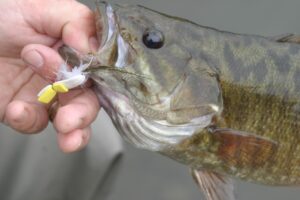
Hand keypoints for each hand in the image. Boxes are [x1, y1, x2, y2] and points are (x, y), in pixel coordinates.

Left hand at [0, 0, 99, 151]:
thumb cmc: (3, 13)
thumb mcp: (41, 7)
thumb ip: (75, 22)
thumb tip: (93, 48)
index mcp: (76, 52)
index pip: (99, 72)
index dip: (98, 83)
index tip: (86, 83)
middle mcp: (65, 75)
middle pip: (88, 101)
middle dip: (83, 114)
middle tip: (71, 119)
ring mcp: (46, 95)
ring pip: (70, 120)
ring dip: (71, 130)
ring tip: (66, 131)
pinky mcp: (26, 109)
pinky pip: (35, 123)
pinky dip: (29, 119)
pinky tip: (17, 109)